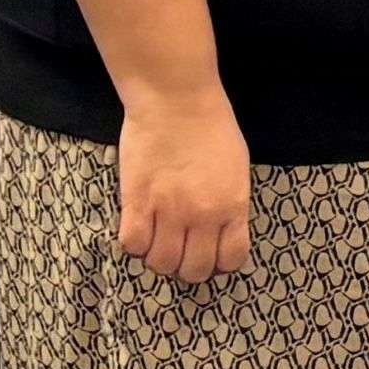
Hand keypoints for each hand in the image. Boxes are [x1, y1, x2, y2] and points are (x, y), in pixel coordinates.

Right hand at [118, 92, 255, 280]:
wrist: (176, 99)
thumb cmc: (211, 127)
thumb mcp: (236, 168)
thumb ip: (230, 203)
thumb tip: (221, 230)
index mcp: (233, 205)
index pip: (231, 259)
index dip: (220, 264)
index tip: (211, 256)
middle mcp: (203, 215)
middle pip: (194, 269)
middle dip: (188, 267)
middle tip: (181, 252)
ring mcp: (169, 211)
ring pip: (162, 263)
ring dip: (159, 257)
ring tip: (158, 241)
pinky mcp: (138, 202)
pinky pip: (133, 244)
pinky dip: (135, 243)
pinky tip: (139, 228)